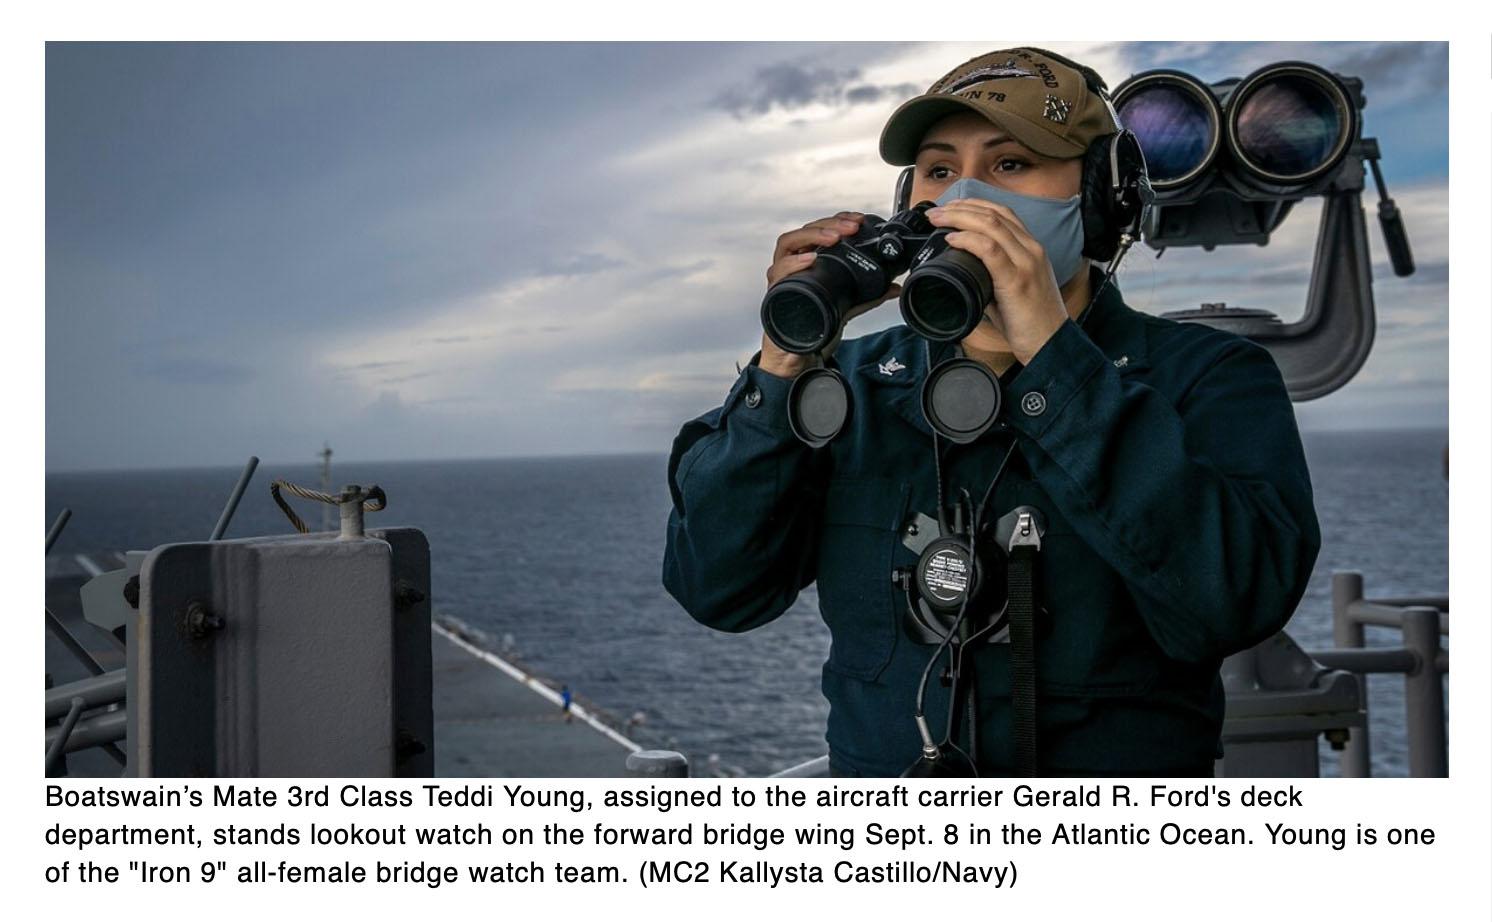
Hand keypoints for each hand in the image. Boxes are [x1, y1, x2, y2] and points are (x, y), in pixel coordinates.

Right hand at [759, 212, 902, 378]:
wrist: (796, 356)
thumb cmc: (814, 327)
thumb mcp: (846, 307)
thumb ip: (868, 296)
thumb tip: (894, 287)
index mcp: (807, 261)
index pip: (819, 230)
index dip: (837, 220)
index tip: (857, 220)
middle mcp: (791, 265)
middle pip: (804, 231)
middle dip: (828, 225)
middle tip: (851, 228)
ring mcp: (781, 277)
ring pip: (786, 244)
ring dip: (811, 236)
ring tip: (833, 238)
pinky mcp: (775, 293)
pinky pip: (778, 273)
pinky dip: (792, 264)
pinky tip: (809, 260)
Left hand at [924, 199, 1069, 364]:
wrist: (1051, 343)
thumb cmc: (1032, 321)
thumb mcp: (1012, 289)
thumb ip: (992, 274)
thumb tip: (964, 270)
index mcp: (1031, 249)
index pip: (1003, 213)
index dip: (975, 205)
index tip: (952, 207)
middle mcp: (1031, 249)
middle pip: (994, 214)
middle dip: (961, 208)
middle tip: (936, 211)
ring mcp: (1026, 262)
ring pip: (991, 225)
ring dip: (960, 218)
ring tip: (938, 220)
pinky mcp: (1017, 279)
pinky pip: (989, 249)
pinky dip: (968, 240)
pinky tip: (952, 239)